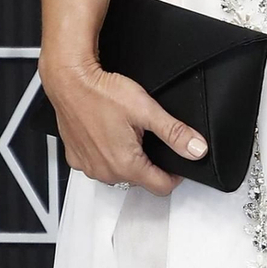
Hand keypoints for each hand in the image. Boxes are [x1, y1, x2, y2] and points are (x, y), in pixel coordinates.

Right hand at [39, 53, 205, 194]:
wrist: (69, 80)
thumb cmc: (101, 93)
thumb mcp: (146, 111)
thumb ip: (175, 133)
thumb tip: (197, 149)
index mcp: (126, 165)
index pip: (162, 187)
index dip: (175, 176)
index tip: (177, 162)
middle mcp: (106, 172)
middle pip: (140, 180)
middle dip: (150, 165)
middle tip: (150, 138)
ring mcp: (89, 167)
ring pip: (119, 174)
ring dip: (128, 161)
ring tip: (128, 134)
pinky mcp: (76, 157)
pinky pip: (98, 165)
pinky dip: (106, 155)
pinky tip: (107, 135)